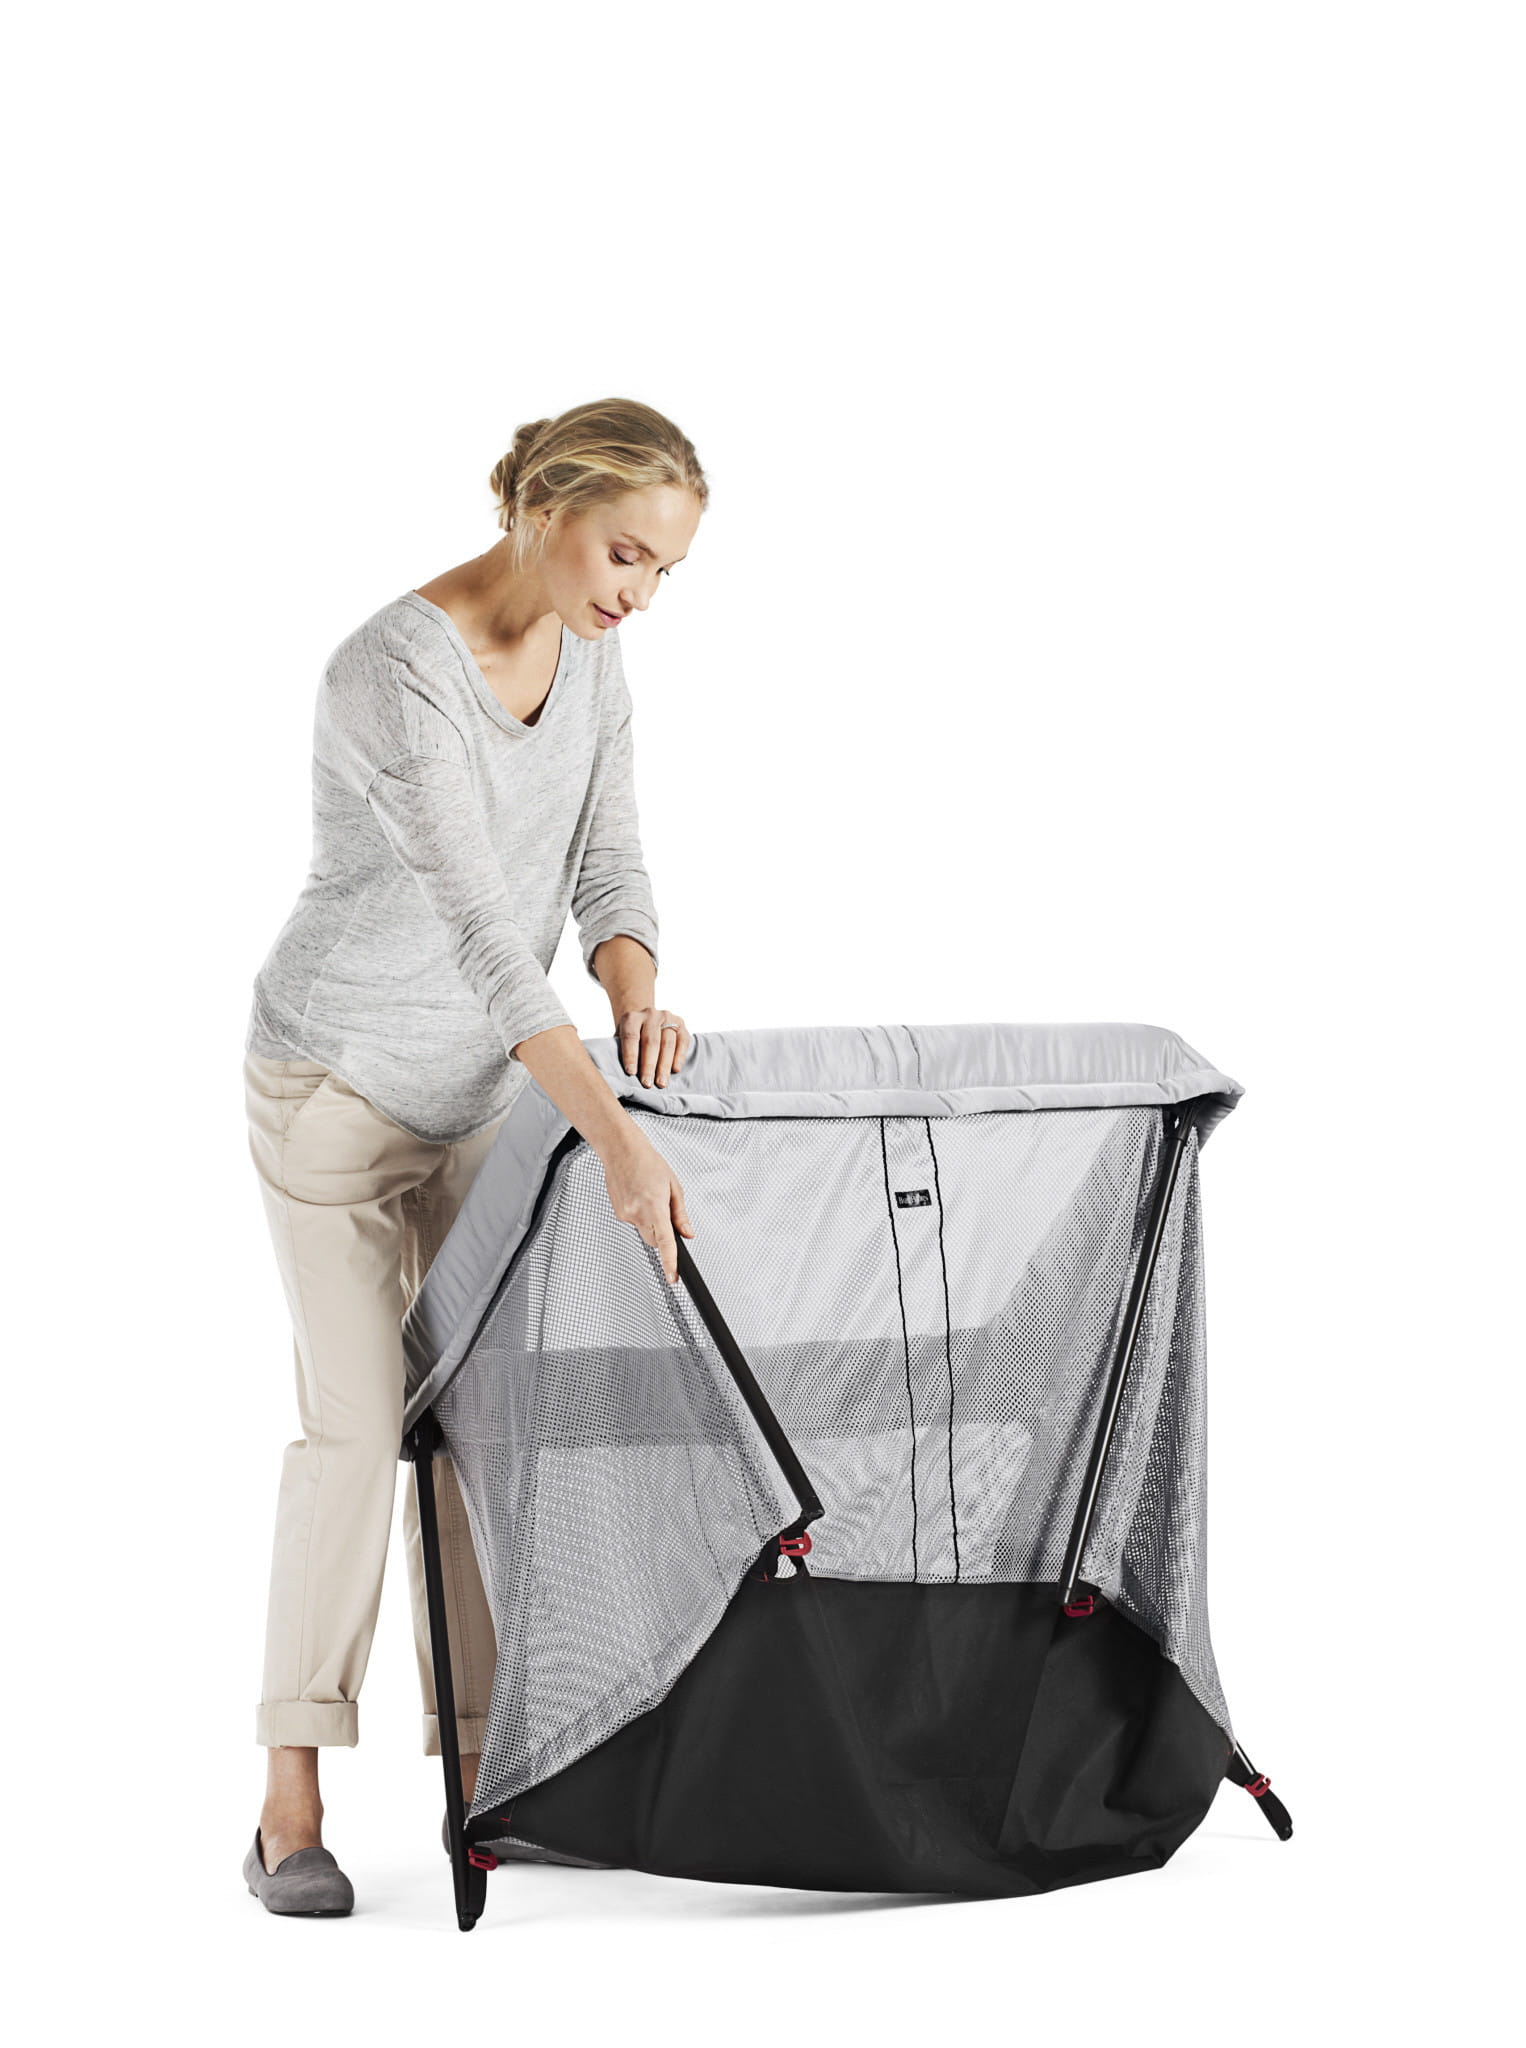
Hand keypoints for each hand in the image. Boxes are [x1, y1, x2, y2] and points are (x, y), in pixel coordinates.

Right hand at [600, 1123, 694, 1283]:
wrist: (620, 1150)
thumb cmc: (647, 1161)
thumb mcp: (673, 1186)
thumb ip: (680, 1214)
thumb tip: (687, 1233)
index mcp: (654, 1206)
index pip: (665, 1242)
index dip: (670, 1262)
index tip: (673, 1277)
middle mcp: (637, 1213)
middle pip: (654, 1240)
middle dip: (662, 1233)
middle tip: (663, 1210)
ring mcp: (624, 1215)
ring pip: (643, 1231)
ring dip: (650, 1221)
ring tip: (648, 1196)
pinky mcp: (617, 1213)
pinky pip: (633, 1222)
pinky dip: (639, 1214)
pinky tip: (638, 1195)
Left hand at [615, 1006, 690, 1088]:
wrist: (645, 1020)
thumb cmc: (630, 1037)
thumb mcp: (619, 1040)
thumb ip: (619, 1052)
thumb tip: (619, 1074)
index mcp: (631, 1018)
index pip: (631, 1037)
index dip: (631, 1055)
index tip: (631, 1073)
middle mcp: (650, 1014)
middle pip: (651, 1041)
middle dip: (649, 1065)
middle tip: (647, 1084)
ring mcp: (667, 1018)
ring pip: (667, 1043)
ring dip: (664, 1065)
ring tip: (661, 1083)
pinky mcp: (680, 1024)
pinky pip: (682, 1041)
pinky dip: (679, 1057)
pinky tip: (675, 1070)